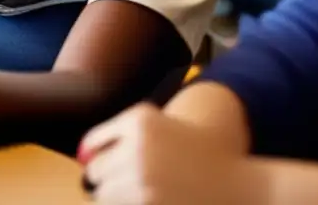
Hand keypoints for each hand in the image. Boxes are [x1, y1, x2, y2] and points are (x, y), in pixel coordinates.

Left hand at [80, 104, 261, 203]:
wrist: (238, 187)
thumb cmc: (192, 153)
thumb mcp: (153, 127)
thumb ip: (112, 135)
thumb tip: (79, 157)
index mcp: (140, 121)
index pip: (93, 146)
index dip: (103, 158)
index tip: (126, 164)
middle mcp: (140, 148)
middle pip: (94, 172)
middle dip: (109, 180)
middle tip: (142, 182)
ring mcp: (144, 180)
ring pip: (102, 196)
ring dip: (116, 198)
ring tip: (146, 194)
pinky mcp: (148, 204)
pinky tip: (151, 201)